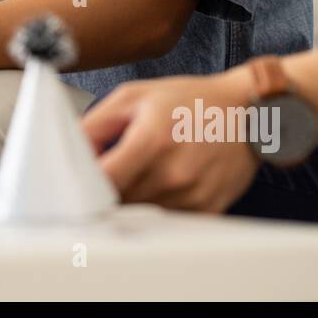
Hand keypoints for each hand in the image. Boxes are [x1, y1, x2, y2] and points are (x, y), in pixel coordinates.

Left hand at [82, 67, 260, 212]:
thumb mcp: (135, 96)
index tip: (74, 181)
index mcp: (151, 142)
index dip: (81, 184)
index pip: (102, 181)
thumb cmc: (190, 100)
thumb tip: (70, 151)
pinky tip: (160, 185)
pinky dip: (155, 207)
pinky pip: (167, 221)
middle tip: (103, 176)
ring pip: (140, 215)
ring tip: (138, 174)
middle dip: (103, 191)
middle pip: (117, 202)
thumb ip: (96, 124)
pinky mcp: (206, 210)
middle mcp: (173, 174)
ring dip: (129, 200)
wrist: (247, 112)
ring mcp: (191, 197)